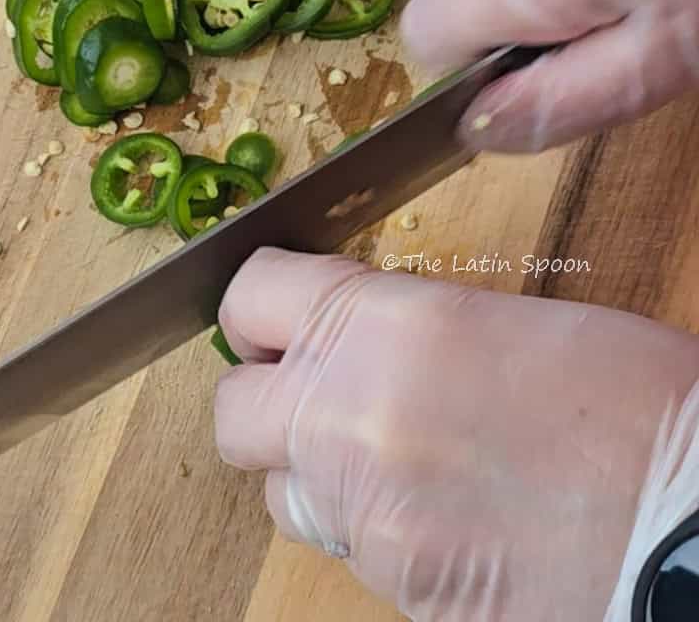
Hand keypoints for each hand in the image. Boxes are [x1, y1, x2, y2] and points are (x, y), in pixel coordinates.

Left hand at [214, 248, 698, 621]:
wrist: (691, 526)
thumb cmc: (632, 404)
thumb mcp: (506, 324)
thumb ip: (405, 330)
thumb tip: (364, 346)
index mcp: (383, 329)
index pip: (251, 297)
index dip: (258, 306)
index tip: (271, 315)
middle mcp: (348, 418)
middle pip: (235, 412)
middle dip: (264, 401)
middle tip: (313, 394)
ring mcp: (366, 516)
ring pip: (286, 494)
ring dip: (318, 475)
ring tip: (395, 463)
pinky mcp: (397, 592)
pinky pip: (352, 554)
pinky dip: (378, 534)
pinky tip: (445, 521)